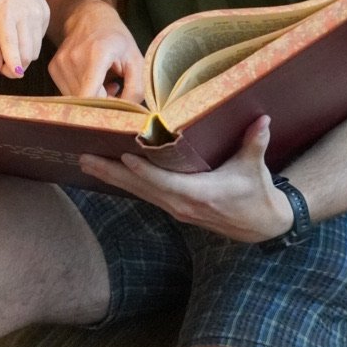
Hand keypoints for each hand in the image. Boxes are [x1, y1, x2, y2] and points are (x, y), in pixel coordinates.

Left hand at [0, 0, 49, 78]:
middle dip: (16, 65)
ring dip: (24, 55)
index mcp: (5, 17)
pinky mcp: (47, 14)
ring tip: (11, 46)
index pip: (14, 52)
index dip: (12, 69)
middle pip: (28, 56)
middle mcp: (26, 17)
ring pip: (36, 50)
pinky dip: (30, 42)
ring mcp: (39, 15)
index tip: (8, 72)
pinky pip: (40, 39)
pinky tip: (20, 29)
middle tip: (5, 62)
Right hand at [48, 0, 145, 101]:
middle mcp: (74, 59)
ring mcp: (60, 63)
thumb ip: (136, 88)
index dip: (104, 108)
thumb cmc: (116, 37)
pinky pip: (68, 92)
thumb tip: (127, 112)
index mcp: (96, 55)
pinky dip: (82, 91)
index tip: (117, 104)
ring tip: (104, 82)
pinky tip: (92, 79)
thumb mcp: (135, 59)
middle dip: (102, 102)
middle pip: (85, 100)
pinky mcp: (53, 68)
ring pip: (76, 99)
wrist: (89, 16)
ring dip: (92, 97)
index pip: (90, 96)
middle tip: (115, 89)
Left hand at [79, 117, 294, 244]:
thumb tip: (262, 120)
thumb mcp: (256, 169)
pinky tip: (109, 173)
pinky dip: (126, 182)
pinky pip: (145, 194)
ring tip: (87, 163)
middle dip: (112, 172)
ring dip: (112, 178)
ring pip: (139, 192)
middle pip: (142, 188)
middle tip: (84, 159)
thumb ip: (255, 143)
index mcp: (201, 195)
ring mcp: (177, 209)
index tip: (124, 156)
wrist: (261, 225)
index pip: (166, 183)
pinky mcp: (176, 208)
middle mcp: (183, 205)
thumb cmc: (257, 194)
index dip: (145, 171)